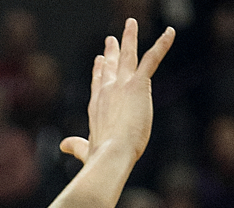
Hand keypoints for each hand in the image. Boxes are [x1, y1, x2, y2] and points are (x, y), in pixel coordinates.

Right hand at [60, 19, 174, 167]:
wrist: (111, 155)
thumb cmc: (99, 158)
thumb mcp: (85, 150)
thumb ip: (76, 146)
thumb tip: (63, 146)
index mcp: (97, 106)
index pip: (98, 84)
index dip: (99, 72)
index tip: (99, 60)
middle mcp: (107, 91)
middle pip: (110, 66)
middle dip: (112, 50)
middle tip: (112, 38)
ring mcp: (122, 86)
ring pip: (128, 56)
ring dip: (130, 38)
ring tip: (131, 24)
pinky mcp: (138, 84)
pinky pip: (152, 59)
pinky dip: (162, 44)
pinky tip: (170, 33)